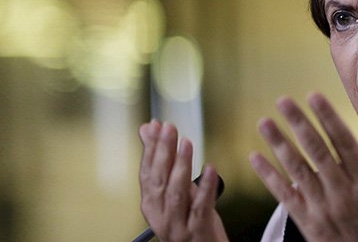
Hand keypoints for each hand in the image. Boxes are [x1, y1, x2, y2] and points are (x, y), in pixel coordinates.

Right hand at [138, 120, 228, 241]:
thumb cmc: (191, 221)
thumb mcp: (176, 191)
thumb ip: (164, 163)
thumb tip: (148, 129)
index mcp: (151, 205)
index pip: (147, 173)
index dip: (150, 148)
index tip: (155, 127)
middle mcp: (160, 216)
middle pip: (159, 180)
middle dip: (163, 152)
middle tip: (169, 129)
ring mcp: (178, 225)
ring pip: (176, 193)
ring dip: (181, 165)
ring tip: (186, 143)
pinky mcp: (197, 230)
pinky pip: (201, 206)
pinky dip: (205, 186)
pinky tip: (210, 169)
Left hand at [250, 93, 357, 240]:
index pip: (344, 143)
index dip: (329, 119)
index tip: (314, 96)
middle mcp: (343, 193)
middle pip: (318, 152)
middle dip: (300, 124)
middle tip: (283, 100)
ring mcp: (323, 208)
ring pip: (298, 171)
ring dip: (279, 144)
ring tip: (265, 122)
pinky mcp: (307, 222)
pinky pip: (285, 196)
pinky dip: (269, 176)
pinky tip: (255, 158)